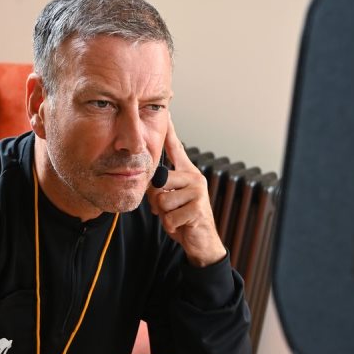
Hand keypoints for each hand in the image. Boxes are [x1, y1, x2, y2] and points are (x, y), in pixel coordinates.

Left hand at [147, 115, 226, 267]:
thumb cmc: (182, 217)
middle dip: (157, 200)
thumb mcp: (167, 199)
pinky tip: (182, 225)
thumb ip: (158, 186)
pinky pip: (169, 217)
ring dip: (164, 215)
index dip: (170, 130)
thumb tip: (151, 182)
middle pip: (159, 180)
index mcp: (186, 172)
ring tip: (176, 216)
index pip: (176, 148)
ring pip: (162, 200)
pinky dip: (171, 226)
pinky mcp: (198, 208)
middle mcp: (195, 177)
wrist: (201, 241)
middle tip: (168, 208)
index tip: (167, 112)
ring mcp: (198, 192)